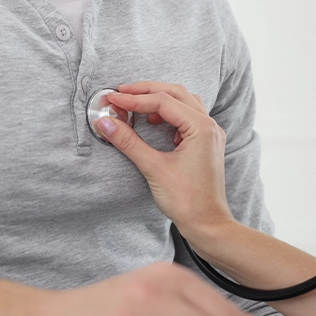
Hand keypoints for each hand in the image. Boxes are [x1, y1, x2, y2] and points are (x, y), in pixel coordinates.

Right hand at [95, 82, 233, 234]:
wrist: (207, 224)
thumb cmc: (187, 201)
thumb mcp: (153, 168)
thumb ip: (128, 142)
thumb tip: (105, 123)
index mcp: (201, 128)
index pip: (163, 101)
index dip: (134, 99)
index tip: (112, 100)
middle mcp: (209, 126)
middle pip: (175, 93)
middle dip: (146, 91)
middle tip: (120, 93)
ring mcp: (210, 134)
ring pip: (183, 102)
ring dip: (159, 99)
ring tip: (135, 105)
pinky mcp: (206, 144)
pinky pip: (188, 116)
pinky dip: (169, 113)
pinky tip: (153, 122)